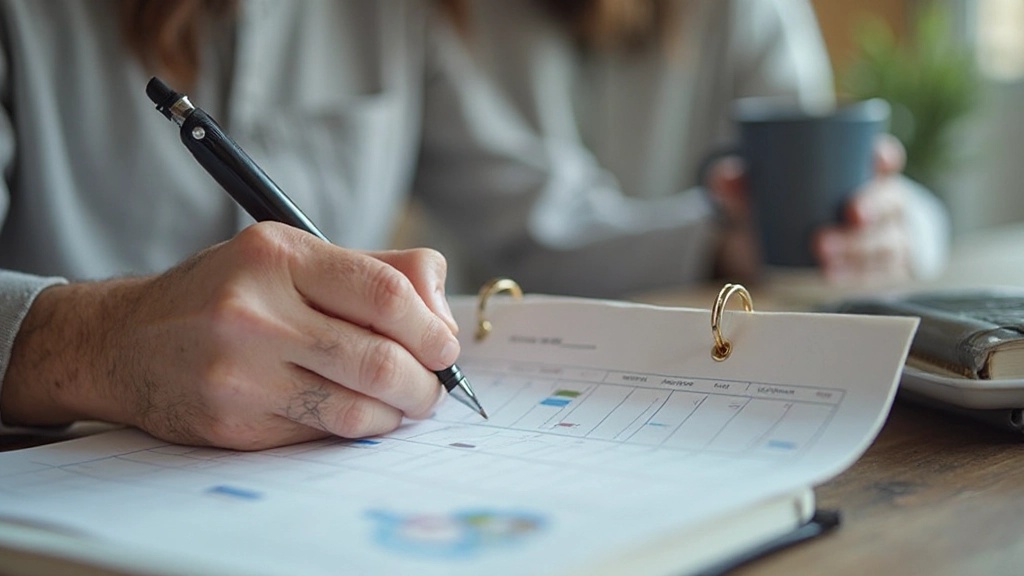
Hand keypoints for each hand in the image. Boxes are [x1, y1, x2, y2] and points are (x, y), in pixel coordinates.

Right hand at [1, 222, 458, 448]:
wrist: (125, 342)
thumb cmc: (226, 294)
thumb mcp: (290, 255)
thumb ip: (376, 270)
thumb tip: (444, 315)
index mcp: (276, 255)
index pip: (385, 293)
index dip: (432, 328)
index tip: (445, 346)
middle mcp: (254, 312)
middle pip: (379, 360)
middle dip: (425, 383)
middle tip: (433, 387)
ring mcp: (240, 374)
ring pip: (357, 409)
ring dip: (397, 413)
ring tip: (403, 403)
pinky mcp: (233, 424)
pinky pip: (322, 436)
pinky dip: (356, 429)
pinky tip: (357, 415)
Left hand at [707, 134, 915, 282]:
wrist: (782, 253)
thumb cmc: (779, 210)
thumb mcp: (758, 195)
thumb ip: (738, 184)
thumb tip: (726, 178)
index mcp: (860, 174)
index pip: (885, 160)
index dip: (886, 158)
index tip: (877, 161)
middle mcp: (879, 205)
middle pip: (889, 203)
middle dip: (871, 211)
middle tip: (842, 219)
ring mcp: (883, 239)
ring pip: (885, 242)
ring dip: (858, 251)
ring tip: (824, 259)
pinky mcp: (875, 272)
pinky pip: (877, 275)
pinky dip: (857, 278)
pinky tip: (836, 279)